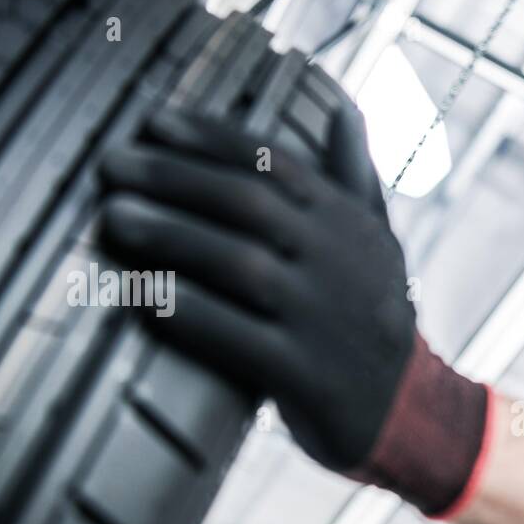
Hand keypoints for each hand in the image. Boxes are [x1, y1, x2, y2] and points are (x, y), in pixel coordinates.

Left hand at [95, 102, 491, 516]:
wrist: (411, 415)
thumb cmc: (373, 322)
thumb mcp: (379, 245)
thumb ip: (355, 179)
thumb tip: (344, 108)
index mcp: (351, 225)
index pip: (277, 162)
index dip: (211, 137)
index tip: (153, 122)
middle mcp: (341, 264)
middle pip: (249, 203)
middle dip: (175, 178)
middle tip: (112, 164)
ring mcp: (325, 320)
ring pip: (240, 264)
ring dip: (171, 236)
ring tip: (114, 218)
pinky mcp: (307, 376)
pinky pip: (236, 336)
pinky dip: (185, 312)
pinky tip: (141, 295)